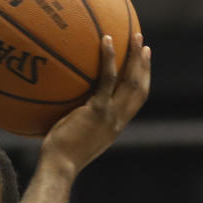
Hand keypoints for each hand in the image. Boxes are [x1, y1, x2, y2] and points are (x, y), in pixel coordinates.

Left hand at [40, 33, 150, 177]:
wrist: (59, 167)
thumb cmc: (57, 156)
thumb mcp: (72, 136)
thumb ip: (75, 121)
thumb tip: (58, 107)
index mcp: (115, 126)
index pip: (135, 101)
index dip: (142, 81)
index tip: (142, 65)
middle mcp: (118, 119)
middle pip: (140, 88)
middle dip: (144, 65)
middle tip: (144, 45)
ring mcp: (110, 115)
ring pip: (131, 81)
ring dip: (135, 57)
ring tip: (134, 35)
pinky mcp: (97, 110)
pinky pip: (107, 79)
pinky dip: (110, 58)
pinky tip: (106, 40)